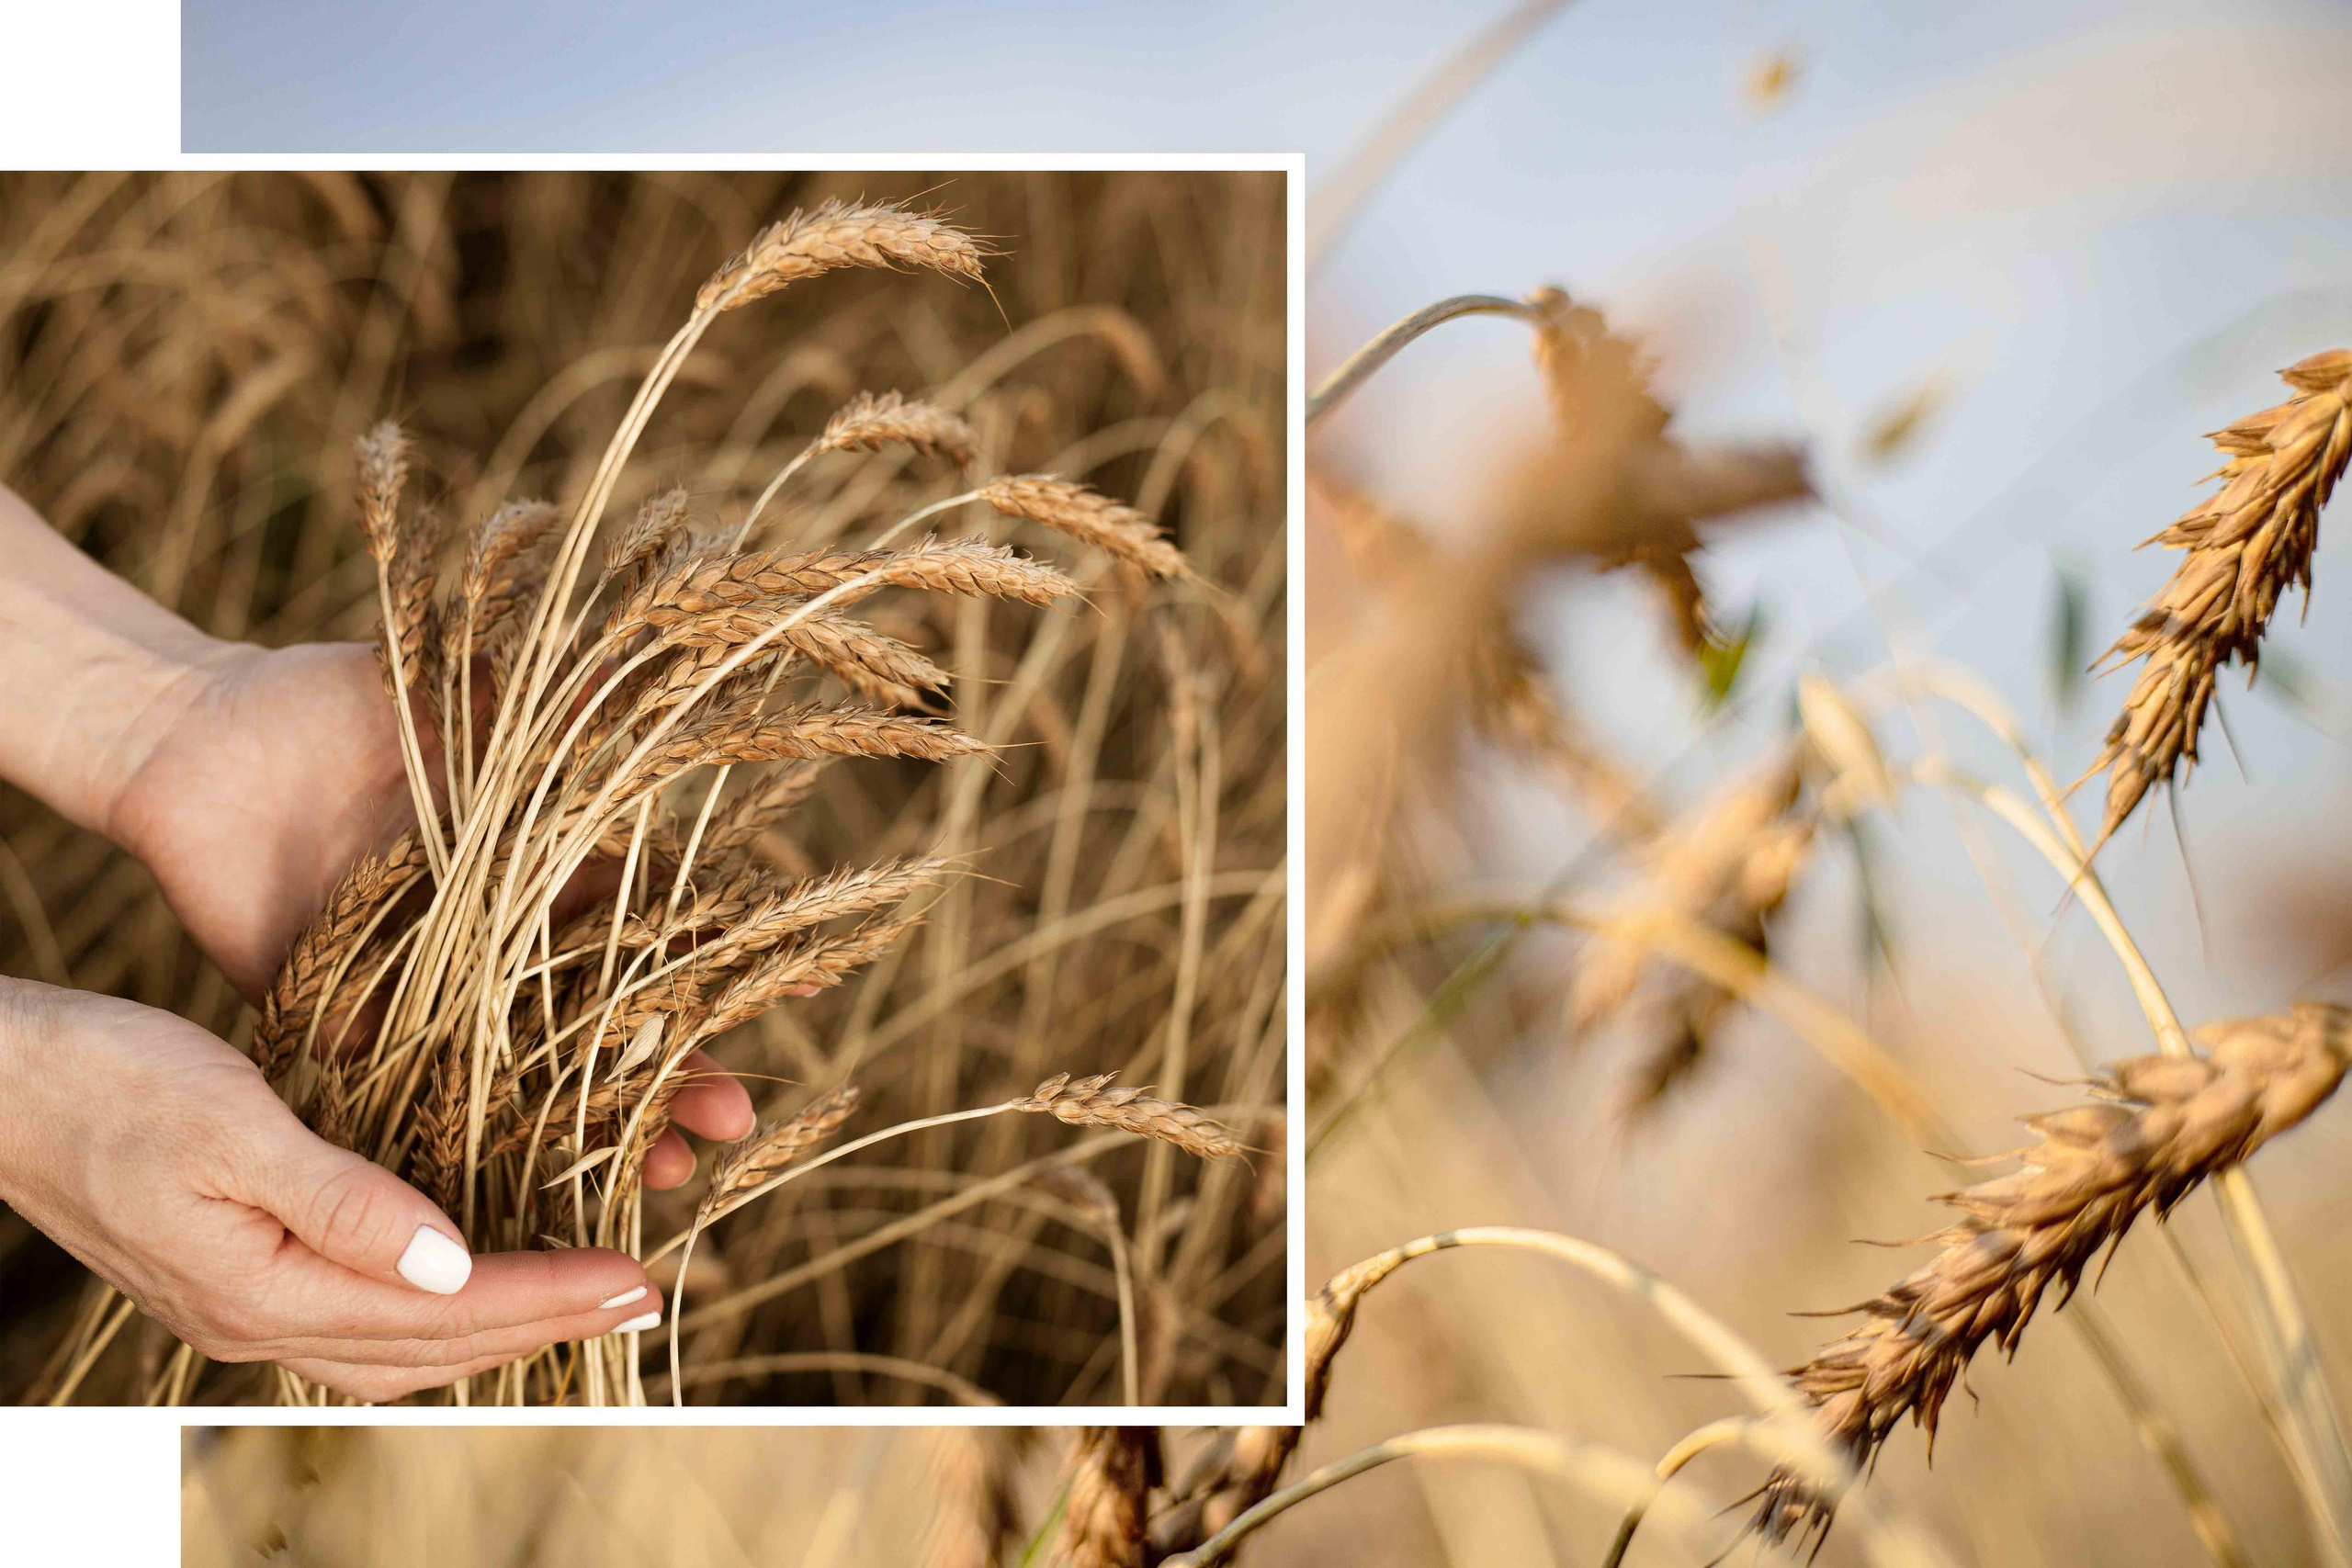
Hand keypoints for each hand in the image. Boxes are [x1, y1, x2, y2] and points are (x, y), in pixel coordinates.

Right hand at [0, 981, 666, 1401]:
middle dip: (548, 1324)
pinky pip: (362, 1320)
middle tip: (644, 1297)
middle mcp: (258, 1320)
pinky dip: (439, 1310)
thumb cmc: (103, 1081)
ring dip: (501, 1325)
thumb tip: (450, 1263)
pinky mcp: (236, 1276)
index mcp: (264, 1289)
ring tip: (586, 1296)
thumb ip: (341, 1200)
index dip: (551, 1297)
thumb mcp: (230, 1124)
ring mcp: (243, 1307)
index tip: (638, 1278)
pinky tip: (477, 1277)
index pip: (446, 1312)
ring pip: (401, 1347)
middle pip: (436, 1349)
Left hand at [102, 639, 754, 1186]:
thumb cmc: (334, 702)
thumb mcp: (459, 694)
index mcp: (535, 873)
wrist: (192, 737)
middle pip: (603, 1026)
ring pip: (525, 1079)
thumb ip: (546, 704)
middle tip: (727, 1127)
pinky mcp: (341, 1025)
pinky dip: (459, 1144)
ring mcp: (424, 991)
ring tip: (656, 1176)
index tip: (791, 993)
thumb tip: (647, 664)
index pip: (648, 935)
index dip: (711, 973)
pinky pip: (407, 1097)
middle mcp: (492, 944)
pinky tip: (519, 1188)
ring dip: (591, 1130)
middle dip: (670, 1078)